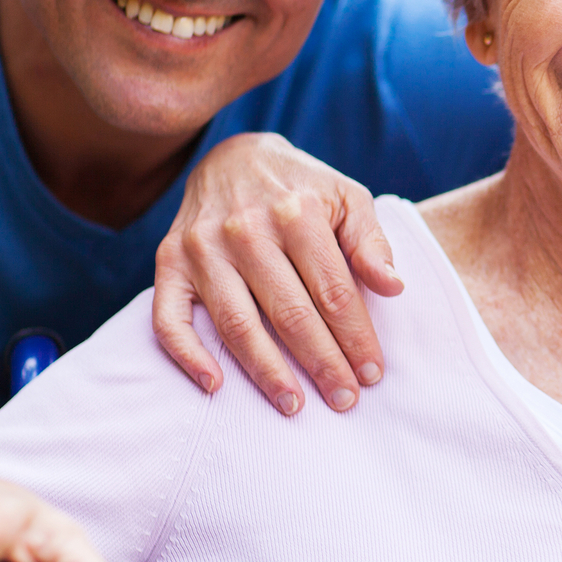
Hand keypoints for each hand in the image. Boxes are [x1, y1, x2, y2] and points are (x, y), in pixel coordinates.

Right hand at [154, 133, 402, 414]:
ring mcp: (201, 248)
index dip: (356, 337)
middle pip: (290, 314)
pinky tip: (215, 386)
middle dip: (322, 363)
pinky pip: (170, 318)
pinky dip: (188, 356)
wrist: (233, 156)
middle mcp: (245, 230)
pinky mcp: (168, 262)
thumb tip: (393, 287)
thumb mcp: (348, 197)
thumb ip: (371, 242)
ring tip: (294, 405)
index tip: (372, 373)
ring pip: (237, 324)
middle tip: (343, 400)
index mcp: (297, 214)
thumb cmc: (301, 187)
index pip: (334, 292)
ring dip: (266, 372)